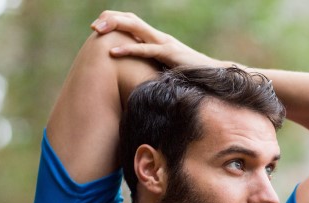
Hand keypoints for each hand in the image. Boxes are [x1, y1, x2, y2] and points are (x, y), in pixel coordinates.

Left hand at [91, 11, 223, 68]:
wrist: (215, 76)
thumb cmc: (190, 76)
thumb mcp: (166, 69)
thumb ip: (153, 66)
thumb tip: (136, 75)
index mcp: (156, 39)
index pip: (132, 23)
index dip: (114, 22)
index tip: (97, 29)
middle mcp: (159, 37)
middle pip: (131, 19)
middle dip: (110, 20)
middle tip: (93, 26)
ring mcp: (165, 43)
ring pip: (136, 28)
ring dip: (115, 27)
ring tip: (97, 31)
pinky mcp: (169, 54)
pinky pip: (146, 49)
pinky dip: (128, 49)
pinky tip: (113, 52)